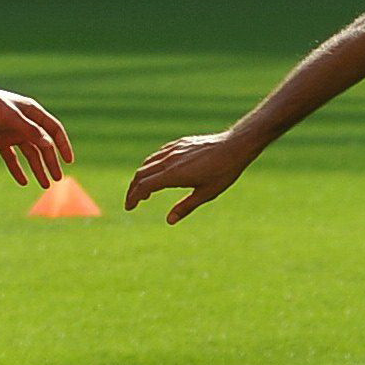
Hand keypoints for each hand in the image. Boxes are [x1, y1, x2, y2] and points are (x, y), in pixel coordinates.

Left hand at [0, 87, 73, 187]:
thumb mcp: (11, 117)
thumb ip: (30, 130)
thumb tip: (48, 144)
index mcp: (33, 113)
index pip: (54, 130)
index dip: (63, 145)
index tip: (68, 160)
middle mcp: (26, 124)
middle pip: (43, 146)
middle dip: (51, 162)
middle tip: (57, 178)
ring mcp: (13, 134)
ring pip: (30, 154)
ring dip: (37, 169)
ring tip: (44, 185)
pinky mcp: (0, 141)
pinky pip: (12, 158)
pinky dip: (17, 169)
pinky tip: (23, 182)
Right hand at [126, 130, 259, 224]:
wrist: (235, 146)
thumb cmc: (223, 172)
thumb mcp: (206, 193)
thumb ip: (186, 207)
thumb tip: (169, 221)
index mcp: (173, 174)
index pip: (144, 187)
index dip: (133, 198)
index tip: (130, 208)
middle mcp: (169, 160)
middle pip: (141, 174)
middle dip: (133, 189)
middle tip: (132, 202)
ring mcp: (174, 149)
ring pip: (148, 163)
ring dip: (141, 177)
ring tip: (145, 192)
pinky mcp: (180, 143)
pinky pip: (158, 154)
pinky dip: (151, 165)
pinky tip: (158, 173)